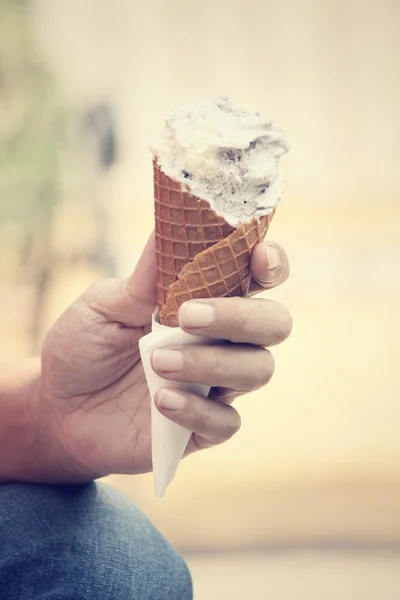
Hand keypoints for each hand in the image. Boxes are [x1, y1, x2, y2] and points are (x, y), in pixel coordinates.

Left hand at [37, 232, 290, 479]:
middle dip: (242, 316)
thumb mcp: (104, 304)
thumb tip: (169, 222)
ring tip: (157, 362)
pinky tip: (161, 401)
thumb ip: (145, 275)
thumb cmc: (85, 346)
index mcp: (206, 301)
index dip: (272, 264)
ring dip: (211, 363)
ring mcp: (217, 385)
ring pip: (257, 369)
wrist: (56, 407)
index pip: (259, 277)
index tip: (258, 258)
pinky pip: (226, 422)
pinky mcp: (204, 428)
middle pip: (274, 323)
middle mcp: (222, 340)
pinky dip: (197, 410)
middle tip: (188, 316)